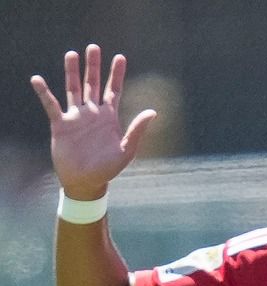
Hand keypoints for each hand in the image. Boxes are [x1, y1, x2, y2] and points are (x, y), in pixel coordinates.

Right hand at [30, 45, 155, 200]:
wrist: (87, 181)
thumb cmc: (109, 168)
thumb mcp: (127, 149)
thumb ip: (137, 129)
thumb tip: (152, 112)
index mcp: (109, 117)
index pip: (113, 90)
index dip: (117, 74)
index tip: (120, 57)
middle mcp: (92, 113)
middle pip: (92, 84)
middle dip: (94, 66)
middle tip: (94, 47)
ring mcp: (75, 117)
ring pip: (73, 89)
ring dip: (72, 72)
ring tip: (71, 54)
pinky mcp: (60, 125)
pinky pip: (51, 105)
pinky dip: (44, 93)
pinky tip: (38, 80)